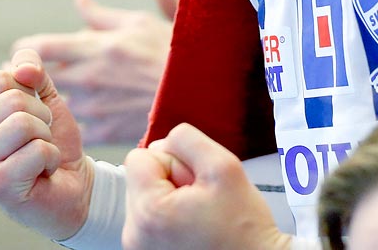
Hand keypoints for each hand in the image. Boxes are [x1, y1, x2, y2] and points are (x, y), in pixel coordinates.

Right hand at [0, 48, 92, 240]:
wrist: (72, 186)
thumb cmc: (52, 141)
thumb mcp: (45, 97)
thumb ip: (33, 72)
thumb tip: (21, 67)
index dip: (30, 92)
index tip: (33, 115)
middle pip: (12, 100)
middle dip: (41, 116)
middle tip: (39, 138)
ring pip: (23, 124)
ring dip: (45, 137)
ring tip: (39, 154)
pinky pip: (37, 150)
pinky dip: (51, 158)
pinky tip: (42, 173)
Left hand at [11, 0, 177, 145]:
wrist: (201, 94)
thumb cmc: (173, 52)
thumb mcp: (141, 23)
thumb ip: (103, 15)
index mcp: (97, 46)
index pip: (43, 47)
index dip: (25, 48)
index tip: (21, 50)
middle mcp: (91, 77)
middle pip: (39, 78)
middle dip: (25, 76)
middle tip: (16, 76)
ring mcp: (96, 107)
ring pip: (54, 105)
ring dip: (45, 100)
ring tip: (40, 97)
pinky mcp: (105, 131)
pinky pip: (74, 128)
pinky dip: (68, 124)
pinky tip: (67, 122)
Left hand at [123, 123, 290, 249]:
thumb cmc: (243, 227)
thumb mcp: (224, 166)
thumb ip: (188, 139)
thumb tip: (165, 141)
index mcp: (148, 212)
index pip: (139, 157)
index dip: (173, 160)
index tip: (195, 182)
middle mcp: (134, 235)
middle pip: (142, 178)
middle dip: (172, 180)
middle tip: (202, 200)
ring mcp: (138, 247)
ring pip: (147, 196)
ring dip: (172, 198)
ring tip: (199, 215)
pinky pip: (150, 218)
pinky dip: (170, 216)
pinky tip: (194, 227)